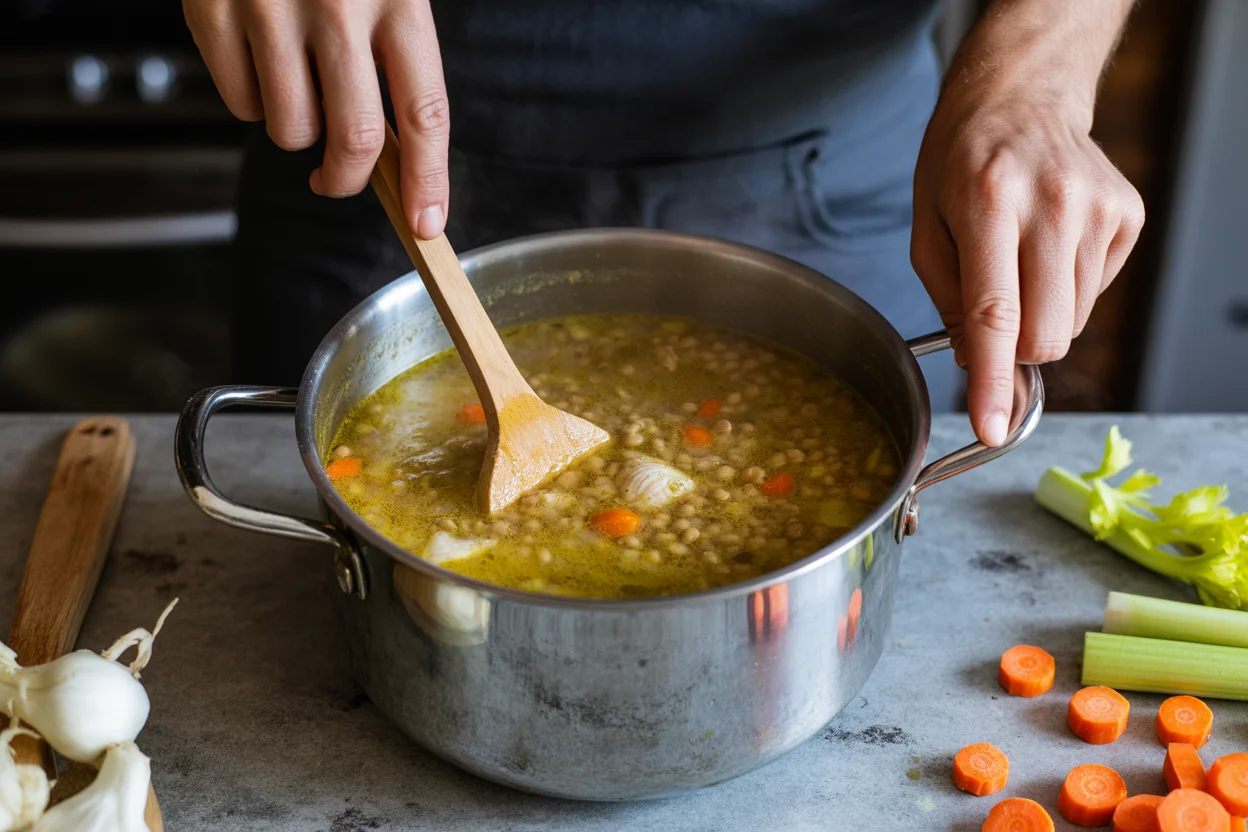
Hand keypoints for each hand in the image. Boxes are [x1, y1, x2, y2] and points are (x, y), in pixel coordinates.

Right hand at [183, 0, 449, 237]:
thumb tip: (400, 160)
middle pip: (353, 140)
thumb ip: (396, 60)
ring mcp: (270, 7)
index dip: (428, 179)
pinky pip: (240, 104)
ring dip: (297, 133)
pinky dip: (253, 102)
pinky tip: (260, 61)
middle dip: (346, 180)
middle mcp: (339, 5)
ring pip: (291, 129)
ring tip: (297, 89)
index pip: (424, 112)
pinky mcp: (212, 9)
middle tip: (335, 180)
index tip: (427, 223)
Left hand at [910, 2, 1143, 446]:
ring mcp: (1098, 208)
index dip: (991, 380)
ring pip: (1072, 322)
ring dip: (1040, 315)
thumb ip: (949, 302)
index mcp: (988, 202)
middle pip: (1046, 333)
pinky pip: (1093, 295)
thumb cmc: (959, 165)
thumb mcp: (925, 229)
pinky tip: (1046, 247)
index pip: (994, 314)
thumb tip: (980, 370)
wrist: (1019, 99)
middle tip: (992, 314)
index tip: (992, 428)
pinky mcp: (1128, 216)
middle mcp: (1052, 204)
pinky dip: (1065, 290)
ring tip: (1018, 261)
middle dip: (1015, 349)